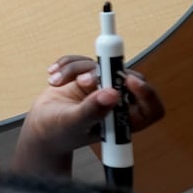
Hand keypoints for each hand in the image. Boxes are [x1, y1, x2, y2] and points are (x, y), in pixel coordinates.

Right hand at [11, 54, 165, 175]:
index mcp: (122, 122)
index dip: (146, 93)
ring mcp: (104, 87)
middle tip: (82, 78)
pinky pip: (85, 60)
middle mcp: (117, 103)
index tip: (128, 81)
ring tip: (57, 82)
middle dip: (103, 74)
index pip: (151, 108)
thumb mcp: (73, 124)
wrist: (41, 126)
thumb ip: (92, 111)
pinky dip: (68, 65)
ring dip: (76, 69)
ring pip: (103, 65)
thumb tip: (111, 95)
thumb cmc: (59, 133)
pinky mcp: (90, 75)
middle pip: (127, 78)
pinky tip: (54, 76)